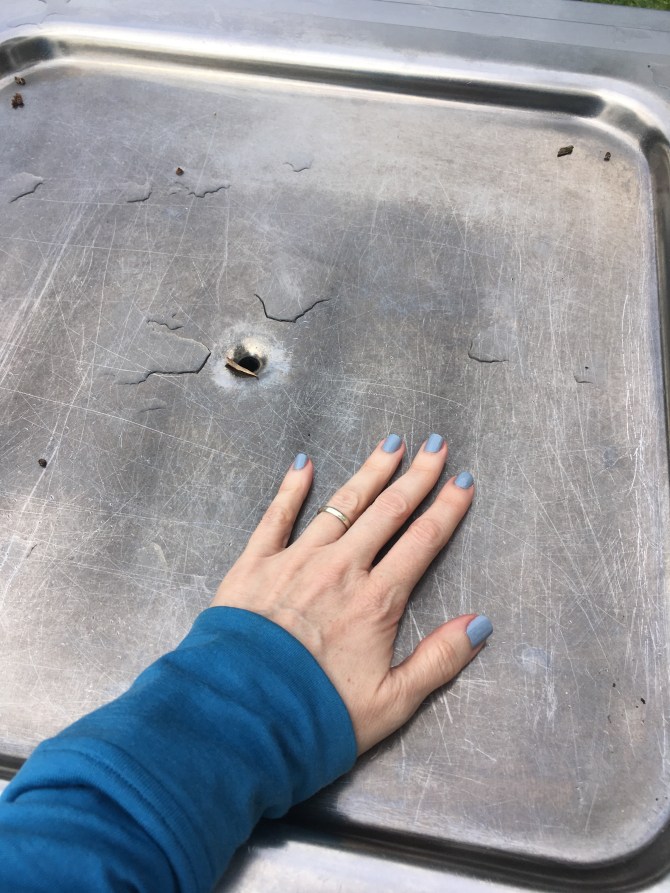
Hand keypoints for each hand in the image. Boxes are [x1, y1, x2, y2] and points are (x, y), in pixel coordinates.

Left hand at [211, 434, 491, 753]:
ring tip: (390, 444)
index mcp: (375, 600)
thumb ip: (439, 660)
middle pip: (387, 512)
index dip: (447, 510)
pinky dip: (292, 488)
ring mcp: (295, 560)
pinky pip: (277, 516)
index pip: (422, 542)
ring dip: (369, 472)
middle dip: (415, 476)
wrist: (239, 720)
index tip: (463, 481)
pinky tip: (304, 464)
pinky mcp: (255, 564)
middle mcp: (340, 568)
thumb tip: (481, 623)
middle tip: (436, 447)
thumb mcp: (392, 703)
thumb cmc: (316, 716)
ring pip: (341, 505)